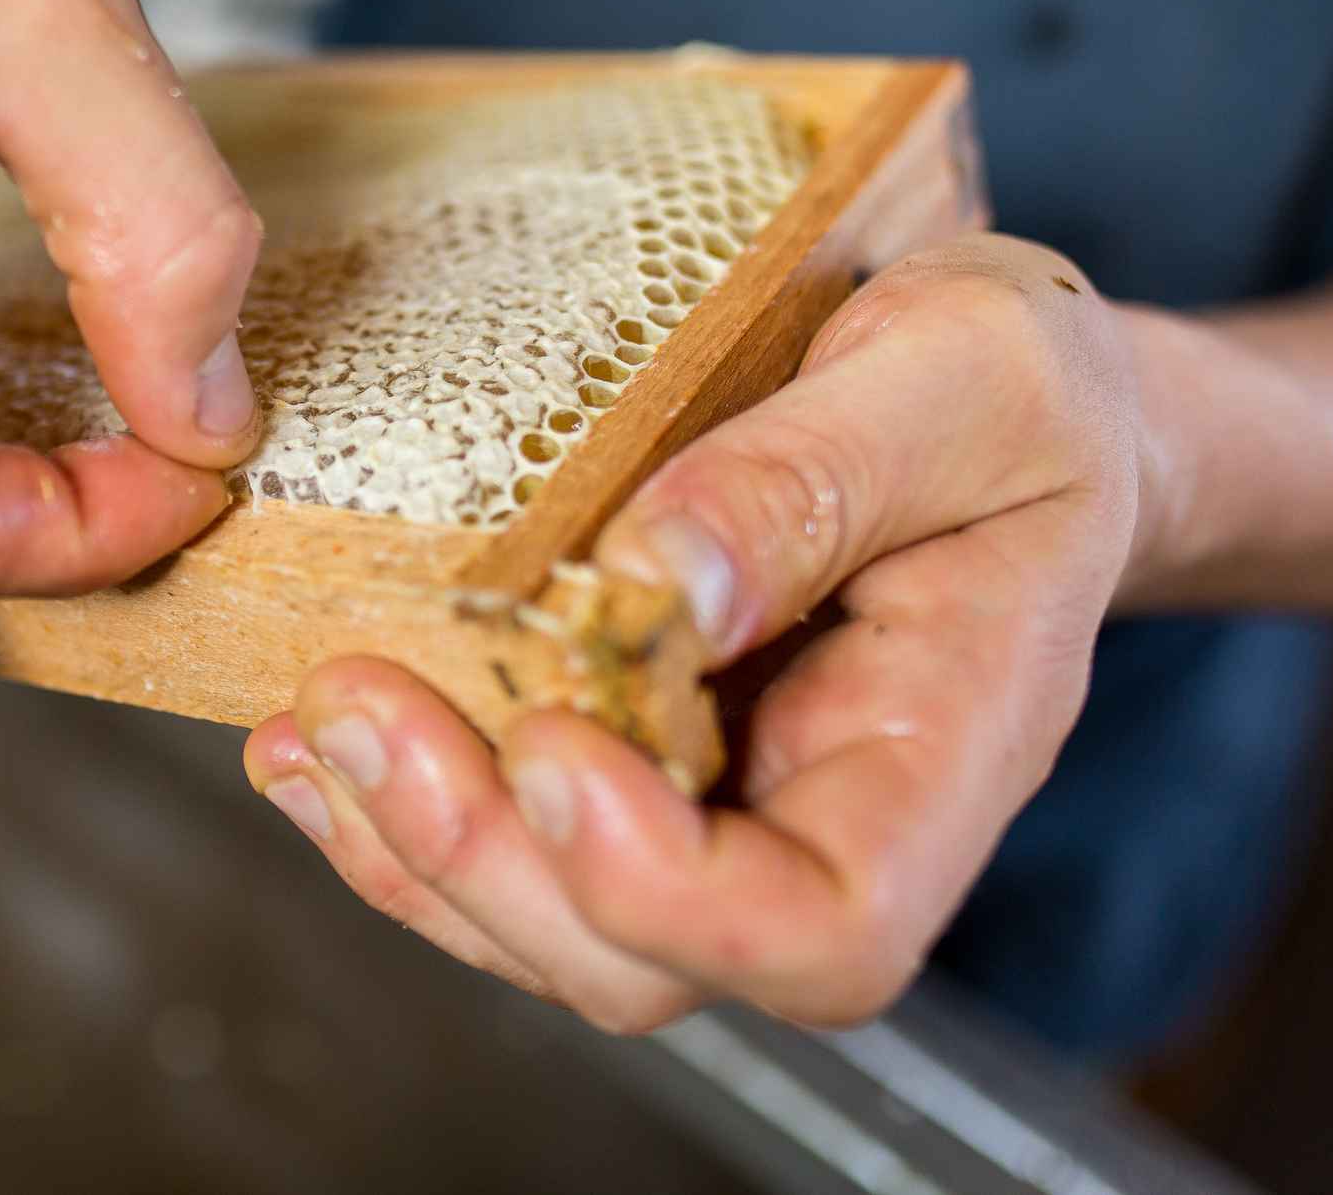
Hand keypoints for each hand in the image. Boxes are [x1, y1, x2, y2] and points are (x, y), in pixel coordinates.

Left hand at [245, 236, 1144, 1030]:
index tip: (562, 747)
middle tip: (362, 712)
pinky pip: (512, 841)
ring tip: (314, 724)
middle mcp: (827, 816)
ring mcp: (723, 805)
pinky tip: (315, 736)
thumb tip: (652, 580)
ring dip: (410, 846)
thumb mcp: (965, 373)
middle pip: (651, 958)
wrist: (1008, 396)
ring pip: (554, 925)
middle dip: (486, 862)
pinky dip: (394, 809)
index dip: (675, 892)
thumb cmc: (1018, 386)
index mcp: (951, 745)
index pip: (831, 929)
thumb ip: (821, 474)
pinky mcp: (638, 758)